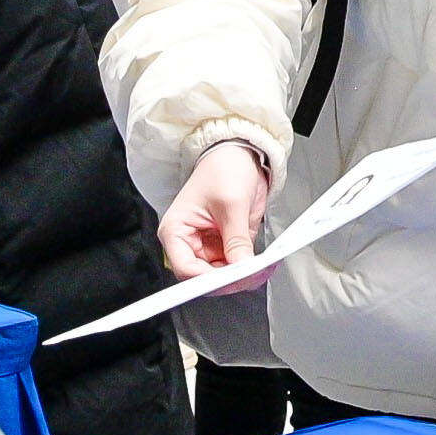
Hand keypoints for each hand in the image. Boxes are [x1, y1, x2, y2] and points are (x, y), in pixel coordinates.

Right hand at [159, 138, 273, 280]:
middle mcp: (188, 241)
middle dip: (228, 279)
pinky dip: (247, 268)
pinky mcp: (224, 245)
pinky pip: (233, 266)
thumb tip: (243, 267)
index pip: (185, 268)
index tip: (232, 278)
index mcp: (175, 229)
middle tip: (252, 274)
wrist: (237, 155)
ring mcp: (206, 245)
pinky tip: (260, 264)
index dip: (208, 278)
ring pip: (220, 276)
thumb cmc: (223, 168)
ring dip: (241, 276)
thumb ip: (237, 239)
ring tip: (260, 268)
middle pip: (202, 277)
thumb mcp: (232, 203)